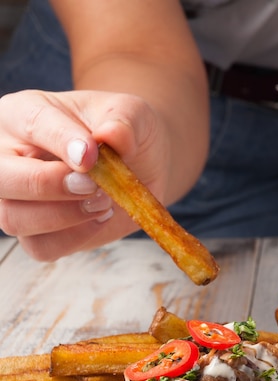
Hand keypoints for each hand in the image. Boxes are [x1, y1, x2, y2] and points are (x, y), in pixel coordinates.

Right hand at [0, 89, 170, 259]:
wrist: (139, 166)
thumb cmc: (124, 134)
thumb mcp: (133, 115)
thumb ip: (124, 121)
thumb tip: (112, 136)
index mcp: (23, 114)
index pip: (30, 123)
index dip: (61, 141)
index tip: (92, 155)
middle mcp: (8, 156)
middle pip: (0, 177)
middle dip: (48, 185)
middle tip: (94, 185)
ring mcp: (16, 199)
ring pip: (13, 218)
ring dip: (64, 216)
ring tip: (105, 201)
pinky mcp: (35, 233)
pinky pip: (41, 247)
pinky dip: (74, 237)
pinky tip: (100, 218)